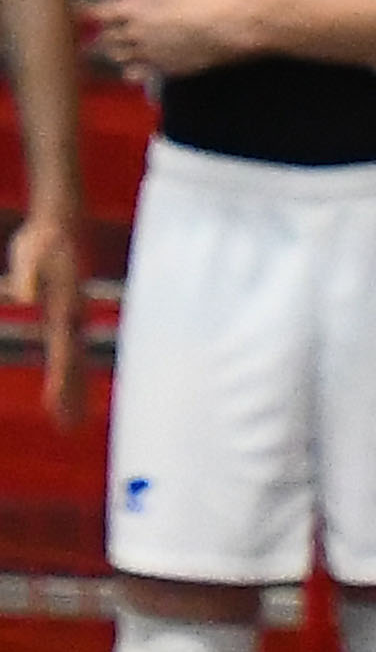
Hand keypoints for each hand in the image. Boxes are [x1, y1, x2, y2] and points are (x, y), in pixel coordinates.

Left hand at [7, 208, 83, 429]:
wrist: (61, 223)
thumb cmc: (42, 239)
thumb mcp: (26, 253)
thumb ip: (25, 276)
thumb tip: (23, 297)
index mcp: (66, 312)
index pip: (63, 354)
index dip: (59, 380)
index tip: (54, 404)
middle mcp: (75, 322)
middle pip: (75, 368)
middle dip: (72, 399)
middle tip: (67, 429)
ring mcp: (75, 322)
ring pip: (77, 366)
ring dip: (75, 395)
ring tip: (70, 424)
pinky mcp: (68, 319)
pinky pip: (73, 356)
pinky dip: (72, 378)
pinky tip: (67, 395)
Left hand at [87, 0, 285, 73]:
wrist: (233, 21)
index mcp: (131, 8)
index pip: (97, 11)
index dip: (85, 10)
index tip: (78, 11)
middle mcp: (139, 36)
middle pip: (108, 39)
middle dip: (97, 38)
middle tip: (87, 41)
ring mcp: (156, 55)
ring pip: (124, 59)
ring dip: (113, 56)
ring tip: (106, 56)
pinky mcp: (174, 69)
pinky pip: (145, 74)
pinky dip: (134, 73)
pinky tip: (131, 74)